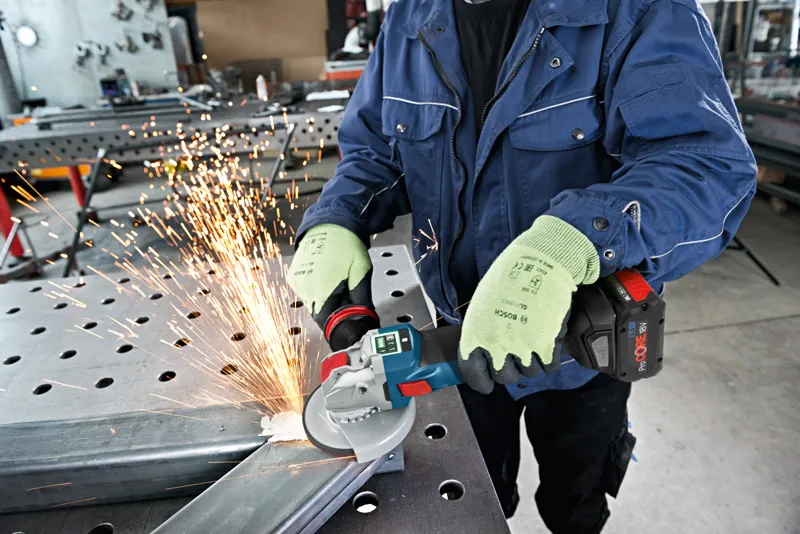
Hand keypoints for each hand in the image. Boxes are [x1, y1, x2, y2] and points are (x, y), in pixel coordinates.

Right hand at [287, 224, 372, 326]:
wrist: (330, 222)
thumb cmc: (347, 244)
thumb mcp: (362, 271)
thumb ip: (362, 298)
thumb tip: (365, 317)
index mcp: (321, 289)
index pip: (326, 320)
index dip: (339, 319)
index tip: (349, 313)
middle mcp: (304, 287)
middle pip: (319, 312)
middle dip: (333, 308)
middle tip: (346, 291)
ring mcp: (297, 282)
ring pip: (313, 302)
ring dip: (325, 299)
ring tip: (337, 280)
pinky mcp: (293, 276)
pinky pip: (306, 292)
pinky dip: (316, 290)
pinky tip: (326, 276)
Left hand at [458, 216, 599, 393]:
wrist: (542, 262)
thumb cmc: (511, 278)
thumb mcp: (483, 304)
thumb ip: (481, 331)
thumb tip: (483, 353)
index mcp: (475, 333)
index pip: (472, 372)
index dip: (480, 382)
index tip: (486, 384)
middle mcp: (496, 344)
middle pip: (505, 377)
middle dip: (511, 368)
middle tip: (516, 351)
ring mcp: (522, 347)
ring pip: (529, 373)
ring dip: (532, 361)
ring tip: (533, 336)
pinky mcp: (547, 346)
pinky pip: (548, 366)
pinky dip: (549, 357)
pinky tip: (547, 338)